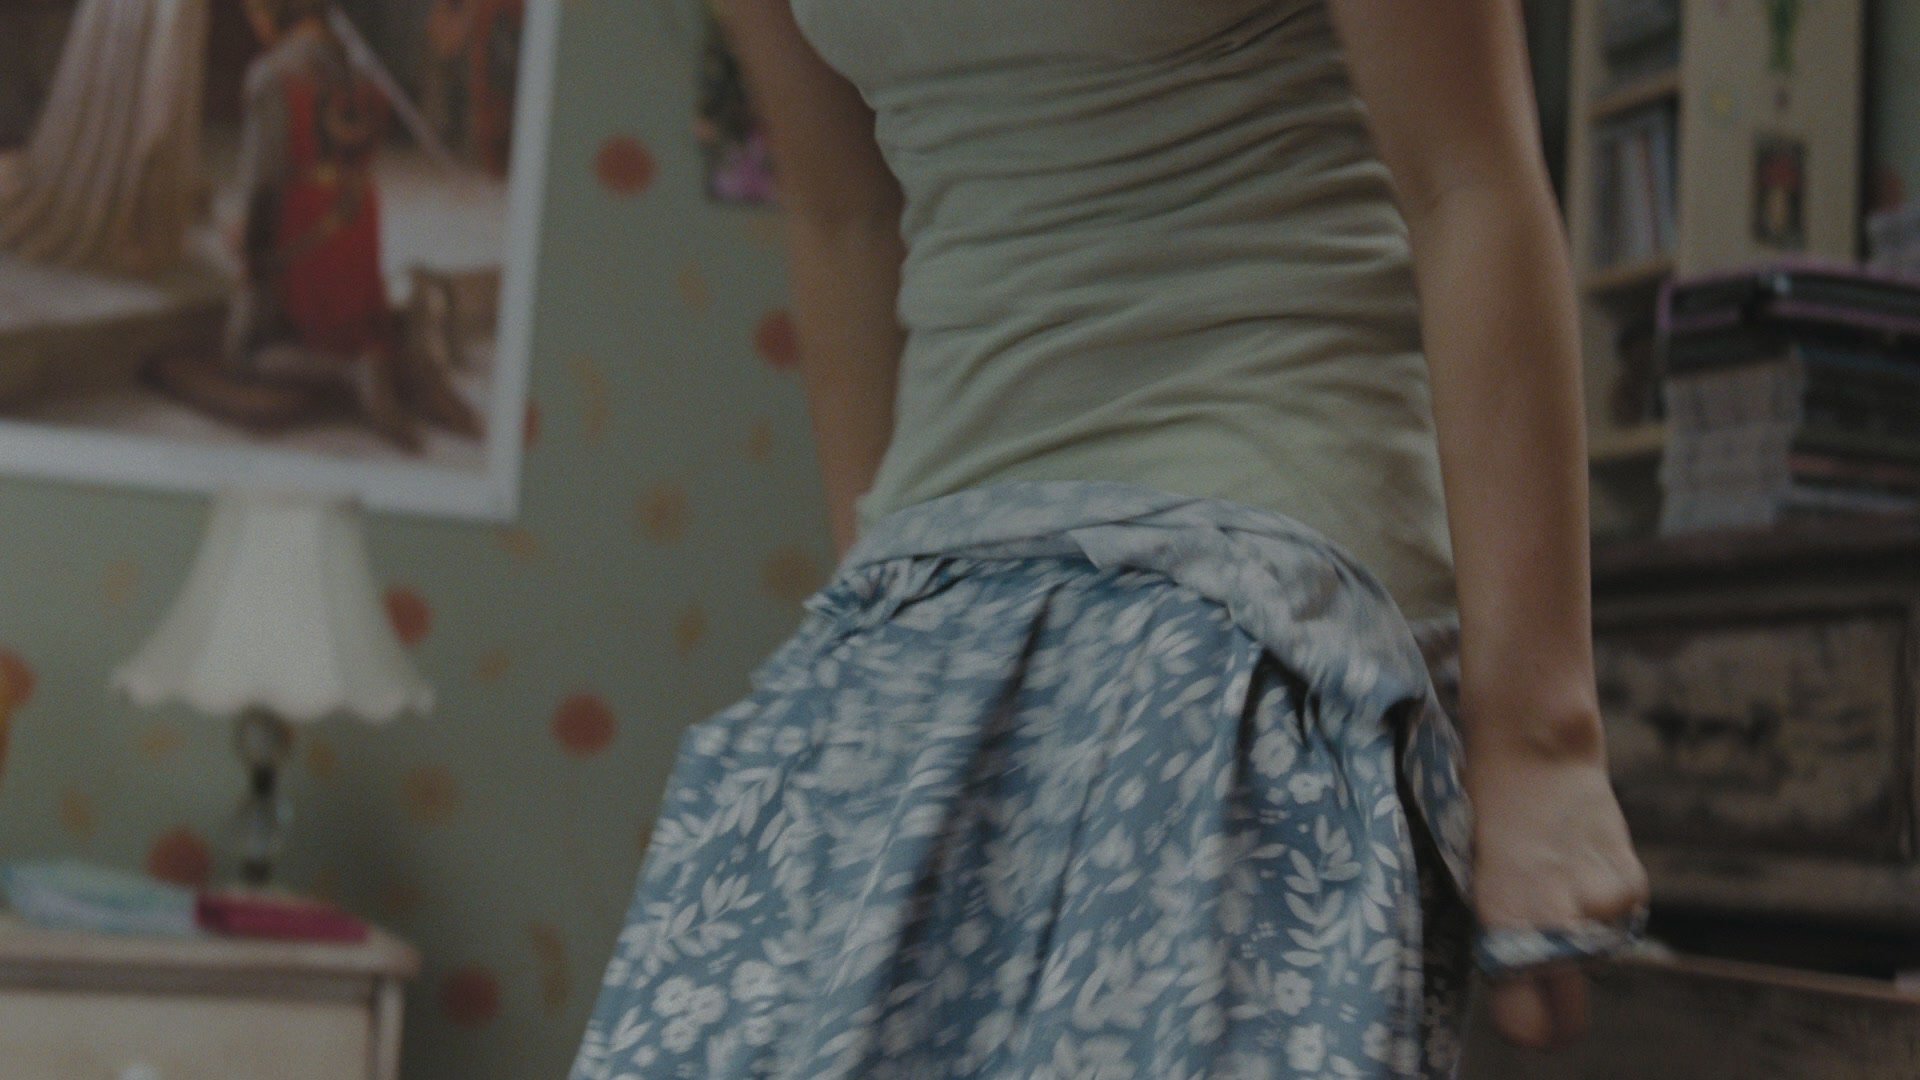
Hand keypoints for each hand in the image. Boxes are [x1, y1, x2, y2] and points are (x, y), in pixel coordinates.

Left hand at [1466, 741, 1648, 1050]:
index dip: (1523, 1027)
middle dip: (1556, 1012)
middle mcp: (1559, 927)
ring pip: (1591, 955)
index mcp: (1506, 927)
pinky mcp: (1632, 889)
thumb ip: (1499, 936)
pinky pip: (1614, 921)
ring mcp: (1602, 910)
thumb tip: (1517, 984)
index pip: (1525, 1024)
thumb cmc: (1486, 814)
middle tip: (1541, 984)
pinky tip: (1579, 862)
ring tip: (1553, 879)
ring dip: (1576, 933)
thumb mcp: (1474, 881)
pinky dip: (1600, 904)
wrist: (1534, 752)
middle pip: (1569, 1018)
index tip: (1519, 1015)